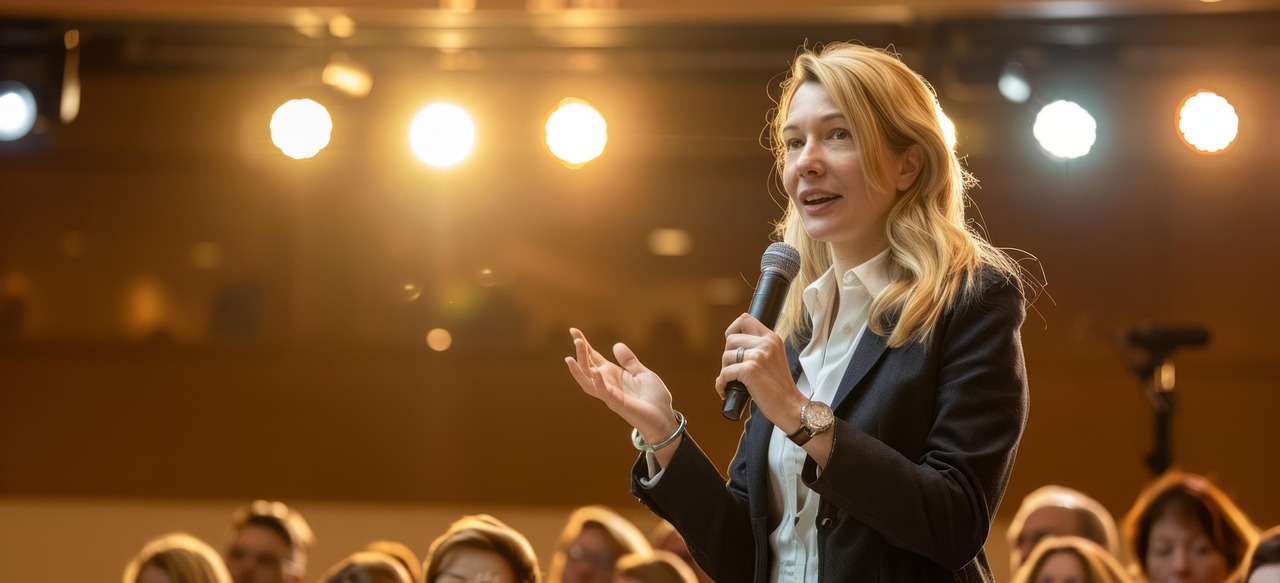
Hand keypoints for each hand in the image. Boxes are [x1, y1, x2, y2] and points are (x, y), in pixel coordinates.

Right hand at [564, 328, 678, 442]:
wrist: (664, 418)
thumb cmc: (654, 398)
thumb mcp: (643, 374)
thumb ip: (629, 361)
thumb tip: (616, 345)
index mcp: (613, 375)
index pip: (594, 358)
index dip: (584, 345)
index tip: (573, 330)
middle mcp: (608, 384)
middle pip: (587, 367)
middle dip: (580, 353)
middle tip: (576, 339)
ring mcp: (610, 394)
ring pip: (589, 381)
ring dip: (580, 369)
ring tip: (572, 355)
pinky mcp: (618, 404)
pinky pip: (604, 393)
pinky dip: (598, 383)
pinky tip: (594, 371)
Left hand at [717, 313, 806, 431]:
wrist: (790, 406)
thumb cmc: (780, 387)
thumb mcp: (774, 358)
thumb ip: (759, 348)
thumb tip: (733, 346)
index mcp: (772, 338)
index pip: (745, 319)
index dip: (732, 330)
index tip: (732, 346)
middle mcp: (766, 344)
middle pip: (730, 339)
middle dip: (727, 355)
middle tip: (733, 369)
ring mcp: (758, 356)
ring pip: (726, 356)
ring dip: (725, 370)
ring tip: (733, 381)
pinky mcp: (750, 370)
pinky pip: (725, 373)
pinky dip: (721, 383)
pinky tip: (726, 390)